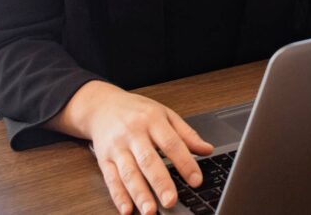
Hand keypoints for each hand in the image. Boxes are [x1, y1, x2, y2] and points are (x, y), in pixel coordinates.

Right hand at [47, 80, 212, 214]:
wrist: (102, 106)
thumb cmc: (137, 111)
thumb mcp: (165, 114)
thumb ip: (186, 133)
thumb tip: (208, 150)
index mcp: (152, 120)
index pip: (171, 143)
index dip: (185, 163)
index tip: (196, 180)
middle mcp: (133, 134)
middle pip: (148, 160)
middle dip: (160, 183)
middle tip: (171, 201)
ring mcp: (117, 148)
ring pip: (128, 173)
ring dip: (139, 194)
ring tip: (150, 211)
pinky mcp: (104, 159)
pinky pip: (111, 180)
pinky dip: (118, 196)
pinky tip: (126, 210)